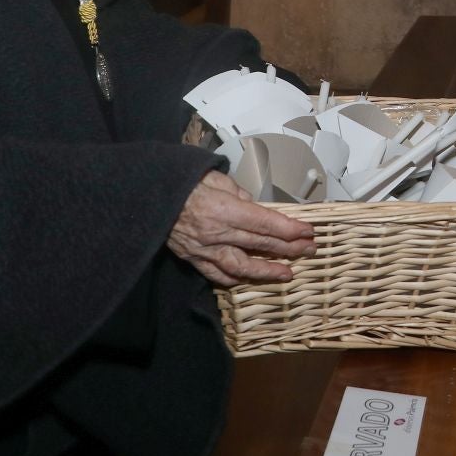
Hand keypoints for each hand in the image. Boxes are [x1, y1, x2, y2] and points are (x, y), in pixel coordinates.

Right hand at [168, 169, 315, 287]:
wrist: (146, 196)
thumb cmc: (181, 181)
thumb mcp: (214, 176)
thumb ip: (238, 193)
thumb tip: (254, 205)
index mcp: (224, 210)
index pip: (265, 223)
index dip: (290, 229)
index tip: (308, 232)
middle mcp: (216, 233)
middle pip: (259, 244)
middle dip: (288, 248)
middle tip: (309, 249)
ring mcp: (204, 249)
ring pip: (241, 266)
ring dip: (266, 271)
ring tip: (287, 274)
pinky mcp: (192, 258)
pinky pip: (216, 274)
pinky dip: (234, 279)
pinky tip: (249, 279)